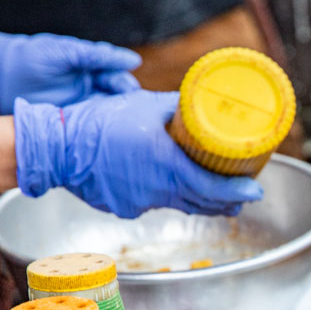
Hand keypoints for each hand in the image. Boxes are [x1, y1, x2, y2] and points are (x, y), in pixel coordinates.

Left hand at [0, 26, 140, 115]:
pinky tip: (110, 132)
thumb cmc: (32, 57)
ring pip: (110, 112)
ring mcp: (83, 105)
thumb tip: (133, 61)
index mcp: (91, 67)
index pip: (116, 74)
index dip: (125, 81)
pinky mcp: (73, 122)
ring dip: (119, 117)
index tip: (131, 88)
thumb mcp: (66, 51)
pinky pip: (94, 126)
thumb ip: (97, 56)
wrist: (0, 78)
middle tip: (130, 106)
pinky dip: (103, 129)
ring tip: (126, 122)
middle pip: (117, 95)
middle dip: (126, 100)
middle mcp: (90, 86)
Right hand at [13, 91, 263, 218]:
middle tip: (242, 196)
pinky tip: (166, 185)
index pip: (212, 187)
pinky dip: (165, 196)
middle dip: (226, 201)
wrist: (55, 146)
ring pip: (179, 205)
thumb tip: (200, 101)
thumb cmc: (98, 121)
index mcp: (166, 164)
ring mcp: (140, 202)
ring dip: (200, 202)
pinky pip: (152, 203)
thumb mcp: (142, 104)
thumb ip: (175, 106)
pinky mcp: (125, 208)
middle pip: (202, 203)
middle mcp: (157, 189)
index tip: (254, 192)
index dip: (237, 193)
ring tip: (217, 197)